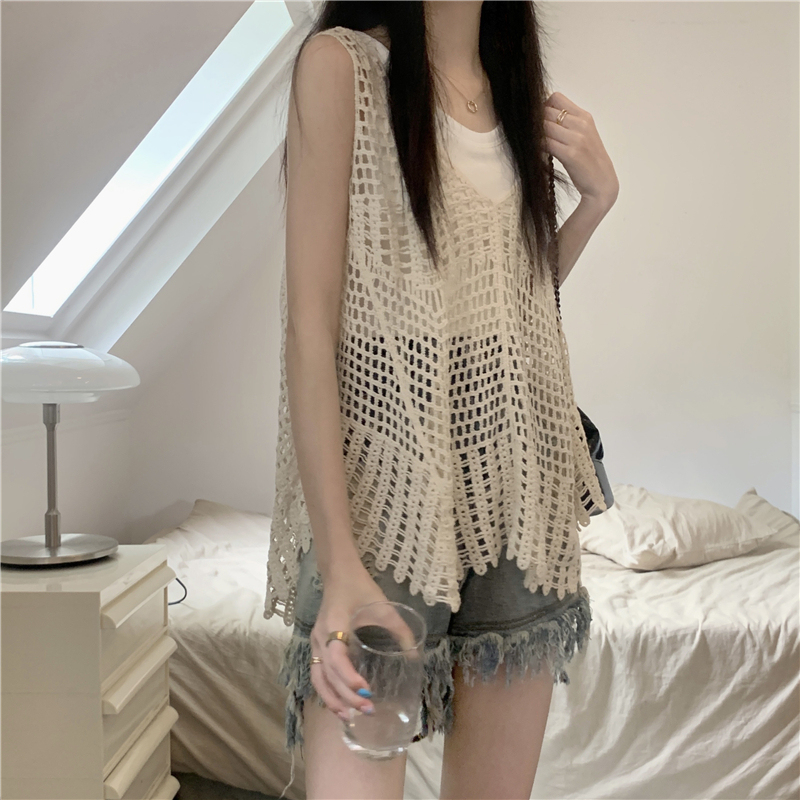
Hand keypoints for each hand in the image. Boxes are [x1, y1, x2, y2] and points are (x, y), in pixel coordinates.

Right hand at [309, 564, 391, 722]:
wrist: (339, 573)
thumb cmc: (361, 588)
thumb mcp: (384, 607)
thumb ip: (400, 630)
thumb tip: (414, 657)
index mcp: (334, 625)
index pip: (336, 658)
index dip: (348, 677)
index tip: (366, 691)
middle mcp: (319, 637)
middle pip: (327, 674)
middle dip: (346, 696)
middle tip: (368, 710)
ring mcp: (314, 642)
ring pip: (318, 678)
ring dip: (333, 699)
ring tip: (349, 717)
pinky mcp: (316, 646)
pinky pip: (318, 674)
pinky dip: (327, 691)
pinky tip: (340, 704)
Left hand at [543, 91, 618, 208]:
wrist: (602, 182)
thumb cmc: (589, 161)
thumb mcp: (583, 135)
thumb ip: (568, 123)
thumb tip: (543, 116)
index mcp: (584, 116)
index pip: (556, 98)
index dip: (543, 106)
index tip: (540, 119)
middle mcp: (581, 124)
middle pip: (546, 111)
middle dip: (535, 121)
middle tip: (531, 133)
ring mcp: (576, 139)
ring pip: (544, 127)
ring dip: (534, 134)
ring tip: (533, 143)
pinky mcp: (570, 154)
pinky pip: (545, 144)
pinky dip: (538, 146)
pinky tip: (537, 152)